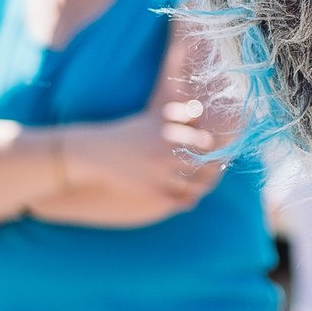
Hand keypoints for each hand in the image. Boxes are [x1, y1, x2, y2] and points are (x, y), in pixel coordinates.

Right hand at [61, 101, 224, 211]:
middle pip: (205, 163)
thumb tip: (202, 110)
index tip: (217, 151)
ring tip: (204, 183)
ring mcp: (160, 173)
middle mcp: (166, 150)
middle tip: (218, 168)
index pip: (207, 142)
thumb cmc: (127, 134)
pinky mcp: (153, 192)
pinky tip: (189, 197)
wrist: (93, 155)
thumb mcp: (151, 118)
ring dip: (204, 185)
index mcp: (168, 130)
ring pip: (197, 184)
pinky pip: (183, 200)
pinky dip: (189, 199)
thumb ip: (179, 114)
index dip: (215, 148)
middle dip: (214, 166)